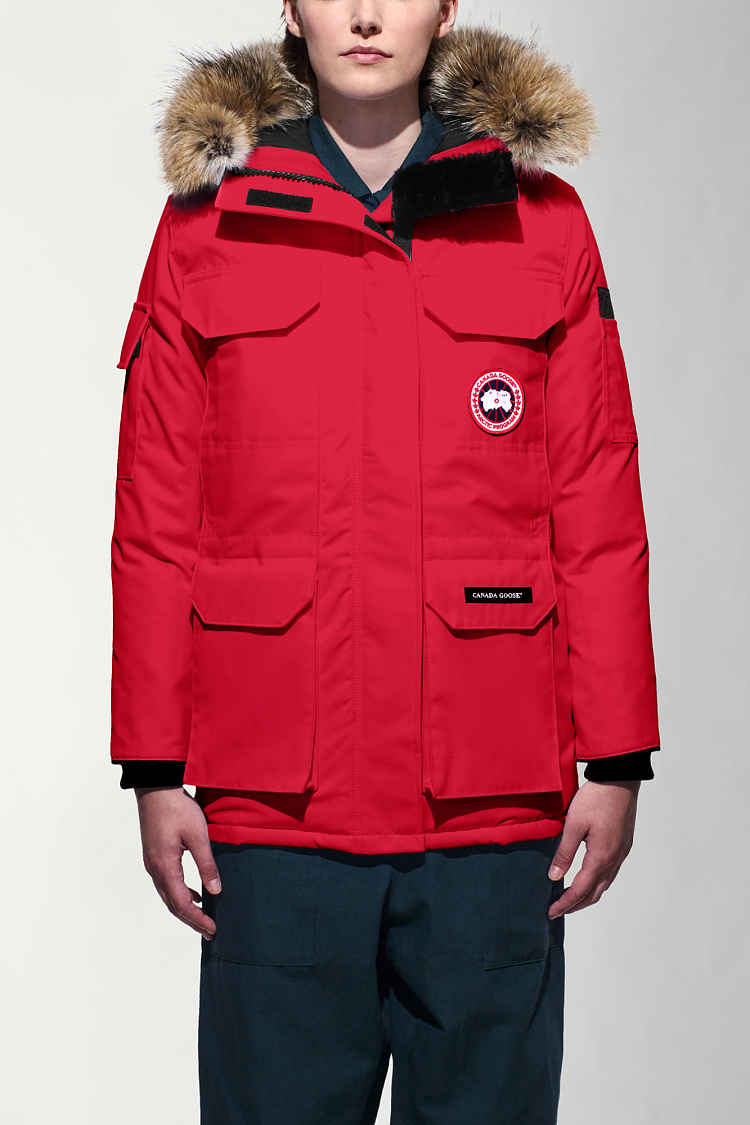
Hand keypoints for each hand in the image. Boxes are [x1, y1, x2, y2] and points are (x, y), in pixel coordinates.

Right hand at [134, 786, 221, 938]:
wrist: (156, 788)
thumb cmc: (177, 808)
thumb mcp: (198, 835)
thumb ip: (207, 864)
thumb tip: (215, 890)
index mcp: (165, 866)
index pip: (181, 903)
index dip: (197, 919)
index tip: (212, 930)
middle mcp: (155, 869)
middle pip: (172, 904)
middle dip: (191, 920)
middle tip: (209, 932)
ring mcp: (152, 862)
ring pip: (168, 895)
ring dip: (185, 908)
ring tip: (203, 918)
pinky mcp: (154, 855)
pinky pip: (166, 883)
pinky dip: (180, 893)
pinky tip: (194, 893)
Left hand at [547, 778, 639, 917]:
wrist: (620, 779)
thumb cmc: (596, 798)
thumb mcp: (574, 825)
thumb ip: (564, 853)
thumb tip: (554, 877)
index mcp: (601, 857)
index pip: (581, 890)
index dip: (565, 904)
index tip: (551, 912)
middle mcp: (614, 859)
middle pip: (595, 893)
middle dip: (576, 905)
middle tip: (558, 910)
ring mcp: (622, 852)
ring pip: (605, 884)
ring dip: (588, 895)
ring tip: (571, 898)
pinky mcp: (624, 844)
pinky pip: (611, 872)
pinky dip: (597, 882)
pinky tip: (588, 877)